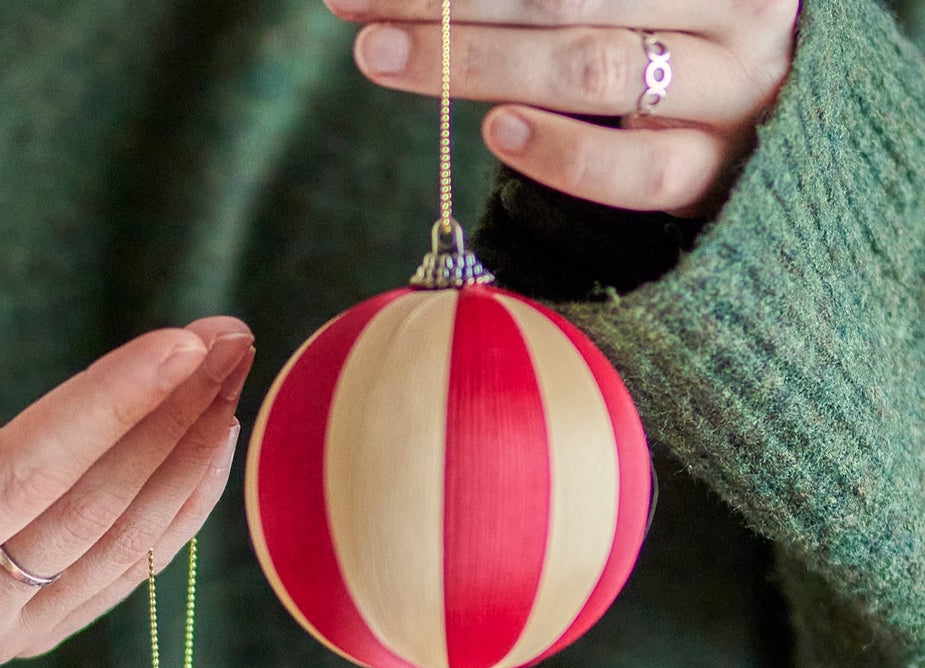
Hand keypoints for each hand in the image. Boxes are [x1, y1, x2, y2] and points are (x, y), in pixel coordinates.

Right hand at [0, 323, 252, 667]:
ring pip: (121, 547)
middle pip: (88, 514)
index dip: (103, 410)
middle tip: (232, 334)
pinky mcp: (29, 633)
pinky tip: (211, 445)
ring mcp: (0, 640)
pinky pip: (122, 569)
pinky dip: (174, 507)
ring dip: (186, 457)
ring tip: (235, 369)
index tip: (181, 344)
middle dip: (168, 421)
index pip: (18, 482)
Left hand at [328, 0, 798, 216]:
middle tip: (359, 7)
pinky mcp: (715, 174)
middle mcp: (734, 4)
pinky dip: (562, 151)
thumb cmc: (680, 50)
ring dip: (478, 63)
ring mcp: (731, 90)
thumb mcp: (629, 5)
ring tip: (386, 58)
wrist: (784, 136)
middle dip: (452, 4)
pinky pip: (634, 170)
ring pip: (593, 69)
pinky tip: (498, 131)